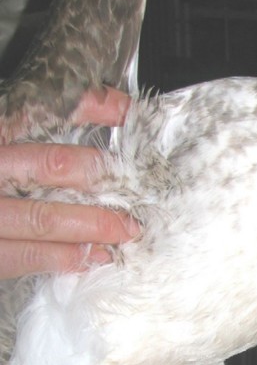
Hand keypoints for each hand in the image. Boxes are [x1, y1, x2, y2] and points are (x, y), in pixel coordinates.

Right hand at [0, 87, 138, 279]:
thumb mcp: (0, 132)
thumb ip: (27, 120)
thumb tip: (102, 107)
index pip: (37, 107)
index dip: (88, 106)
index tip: (128, 111)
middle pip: (44, 165)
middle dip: (96, 176)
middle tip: (135, 184)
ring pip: (38, 218)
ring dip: (90, 226)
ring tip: (126, 230)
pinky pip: (21, 257)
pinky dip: (61, 258)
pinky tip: (90, 257)